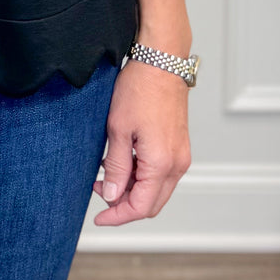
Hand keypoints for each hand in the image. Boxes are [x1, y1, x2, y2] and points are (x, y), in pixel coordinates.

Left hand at [91, 57, 191, 224]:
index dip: (118, 216)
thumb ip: (116, 167)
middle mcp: (177, 164)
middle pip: (152, 203)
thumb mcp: (118, 130)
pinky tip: (122, 161)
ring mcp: (181, 155)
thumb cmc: (139, 89)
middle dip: (125, 204)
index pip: (141, 207)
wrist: (161, 61)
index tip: (99, 218)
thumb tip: (112, 196)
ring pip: (157, 189)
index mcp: (162, 164)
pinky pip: (161, 173)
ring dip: (133, 189)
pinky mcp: (178, 146)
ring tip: (106, 173)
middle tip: (99, 190)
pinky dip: (142, 176)